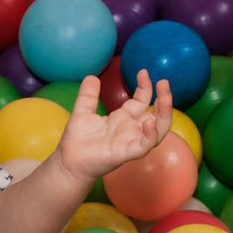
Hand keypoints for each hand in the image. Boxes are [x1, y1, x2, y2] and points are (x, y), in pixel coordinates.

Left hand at [57, 69, 172, 181]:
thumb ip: (88, 96)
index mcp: (122, 119)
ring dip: (165, 115)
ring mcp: (130, 142)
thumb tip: (91, 76)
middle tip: (164, 82)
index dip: (145, 87)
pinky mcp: (126, 153)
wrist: (67, 161)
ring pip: (158, 130)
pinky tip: (149, 122)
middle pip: (157, 114)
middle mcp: (130, 130)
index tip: (142, 72)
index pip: (142, 101)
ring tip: (165, 99)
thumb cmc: (77, 140)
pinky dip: (151, 135)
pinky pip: (144, 145)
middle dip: (165, 99)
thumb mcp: (82, 112)